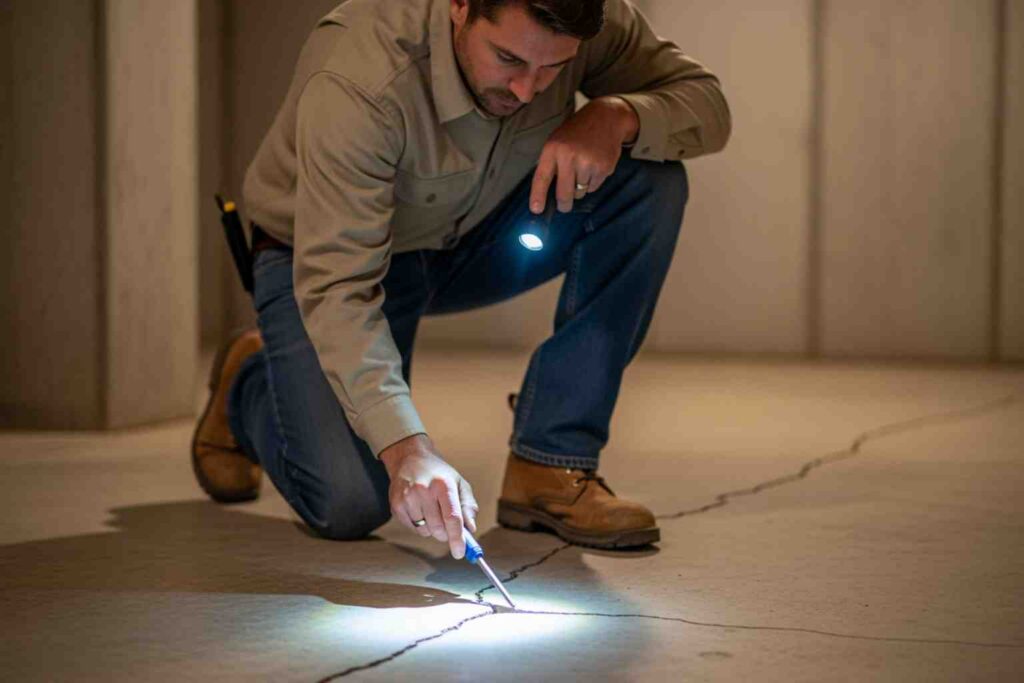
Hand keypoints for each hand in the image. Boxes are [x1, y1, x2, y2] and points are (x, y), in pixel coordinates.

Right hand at [379, 434, 478, 558]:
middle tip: (447, 526)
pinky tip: (420, 509)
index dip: (457, 538)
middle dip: (446, 534)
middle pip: (438, 528)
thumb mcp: (459, 484)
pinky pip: (413, 528)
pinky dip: (419, 526)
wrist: (410, 458)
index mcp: (443, 484)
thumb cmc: (439, 474)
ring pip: (425, 531)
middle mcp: (424, 490)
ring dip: (432, 528)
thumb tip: (470, 529)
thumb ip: (468, 506)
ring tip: (431, 510)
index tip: (460, 552)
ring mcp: (408, 497)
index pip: (452, 518)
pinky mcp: (396, 504)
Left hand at [529, 96, 639, 214]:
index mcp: (553, 149)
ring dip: (580, 188)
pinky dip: (592, 182)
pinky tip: (594, 166)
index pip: (542, 177)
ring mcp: (587, 162)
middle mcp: (569, 156)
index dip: (538, 196)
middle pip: (564, 194)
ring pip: (580, 192)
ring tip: (583, 169)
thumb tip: (545, 193)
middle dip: (563, 204)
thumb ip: (551, 163)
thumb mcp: (557, 141)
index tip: (536, 210)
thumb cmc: (577, 132)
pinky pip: (593, 188)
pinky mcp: (603, 167)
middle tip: (564, 207)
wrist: (606, 117)